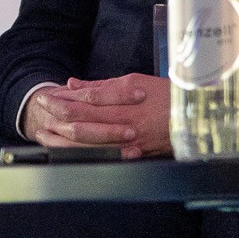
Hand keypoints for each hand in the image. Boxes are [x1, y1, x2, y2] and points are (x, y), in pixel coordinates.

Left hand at [23, 74, 170, 157]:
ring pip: (85, 141)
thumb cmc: (169, 96)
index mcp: (124, 102)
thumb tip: (75, 85)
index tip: (48, 95)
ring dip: (61, 136)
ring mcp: (126, 142)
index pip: (84, 100)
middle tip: (41, 108)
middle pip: (80, 120)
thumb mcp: (136, 82)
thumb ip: (103, 86)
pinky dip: (78, 151)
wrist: (197, 118)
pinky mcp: (131, 154)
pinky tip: (65, 149)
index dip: (63, 98)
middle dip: (56, 113)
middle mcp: (123, 123)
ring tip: (44, 130)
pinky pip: (99, 155)